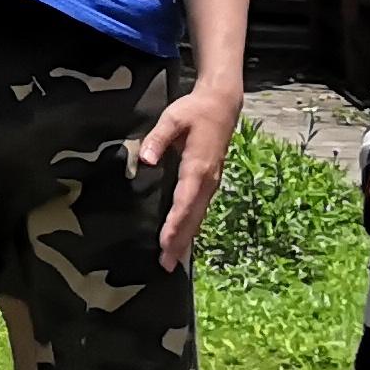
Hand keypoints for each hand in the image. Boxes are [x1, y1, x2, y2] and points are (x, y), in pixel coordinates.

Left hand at [136, 78, 235, 269]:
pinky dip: (191, 226)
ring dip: (186, 238)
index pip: (184, 202)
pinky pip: (199, 209)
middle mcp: (208, 180)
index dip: (175, 225)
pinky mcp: (209, 182)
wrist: (222, 105)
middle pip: (193, 216)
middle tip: (167, 264)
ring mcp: (211, 182)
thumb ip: (158, 138)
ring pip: (198, 216)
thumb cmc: (195, 111)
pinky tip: (183, 239)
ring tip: (173, 260)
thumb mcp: (173, 118)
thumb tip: (146, 159)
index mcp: (198, 167)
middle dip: (180, 241)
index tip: (165, 243)